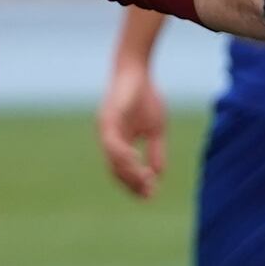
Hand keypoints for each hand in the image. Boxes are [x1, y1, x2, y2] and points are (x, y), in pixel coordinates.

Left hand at [96, 59, 164, 196]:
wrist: (137, 70)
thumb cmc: (146, 97)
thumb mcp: (155, 129)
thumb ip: (156, 151)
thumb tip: (158, 174)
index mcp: (119, 143)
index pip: (124, 171)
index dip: (136, 185)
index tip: (150, 195)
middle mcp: (109, 140)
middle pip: (116, 171)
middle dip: (133, 184)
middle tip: (149, 191)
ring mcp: (106, 130)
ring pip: (113, 160)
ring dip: (129, 173)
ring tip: (145, 180)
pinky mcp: (108, 119)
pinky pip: (111, 143)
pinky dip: (122, 155)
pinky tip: (135, 160)